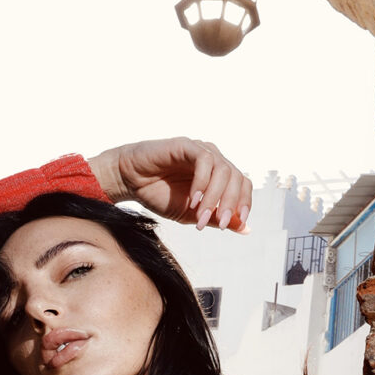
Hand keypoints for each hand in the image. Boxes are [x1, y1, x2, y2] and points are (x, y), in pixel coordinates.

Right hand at [87, 139, 251, 231]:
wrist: (129, 182)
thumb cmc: (159, 195)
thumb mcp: (192, 214)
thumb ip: (217, 219)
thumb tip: (245, 229)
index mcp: (218, 175)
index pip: (242, 184)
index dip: (244, 203)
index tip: (235, 223)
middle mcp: (213, 159)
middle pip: (237, 178)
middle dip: (230, 204)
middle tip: (218, 224)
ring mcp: (200, 150)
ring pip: (223, 170)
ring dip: (214, 197)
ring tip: (200, 216)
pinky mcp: (186, 145)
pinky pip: (204, 160)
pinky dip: (202, 182)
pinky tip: (193, 199)